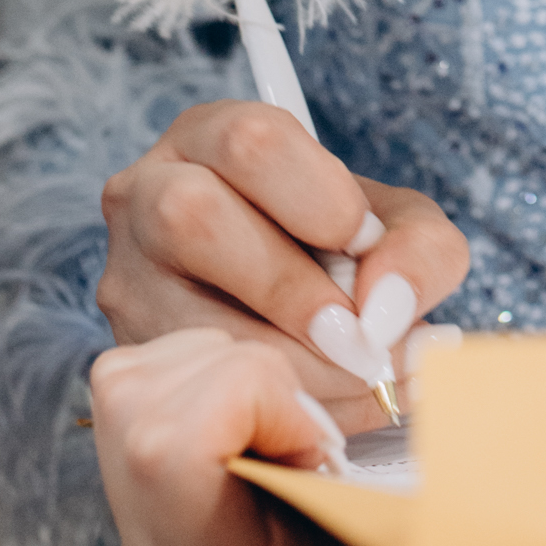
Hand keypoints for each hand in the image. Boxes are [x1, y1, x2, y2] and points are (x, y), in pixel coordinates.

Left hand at [92, 329, 545, 545]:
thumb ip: (471, 523)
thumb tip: (440, 449)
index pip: (171, 451)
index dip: (263, 395)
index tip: (340, 433)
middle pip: (134, 403)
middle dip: (242, 367)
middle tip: (330, 415)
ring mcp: (154, 543)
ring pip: (129, 380)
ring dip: (230, 360)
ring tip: (314, 415)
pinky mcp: (156, 494)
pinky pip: (146, 380)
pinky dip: (219, 362)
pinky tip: (290, 412)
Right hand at [99, 100, 467, 436]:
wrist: (305, 322)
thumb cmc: (346, 255)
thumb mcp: (401, 231)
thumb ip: (419, 251)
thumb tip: (385, 310)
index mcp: (211, 136)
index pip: (252, 141)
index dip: (319, 197)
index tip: (365, 244)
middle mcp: (146, 194)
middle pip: (192, 214)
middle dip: (290, 287)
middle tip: (359, 336)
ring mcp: (126, 276)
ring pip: (182, 313)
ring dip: (290, 364)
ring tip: (357, 379)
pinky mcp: (130, 352)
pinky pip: (189, 384)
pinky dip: (272, 407)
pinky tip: (322, 409)